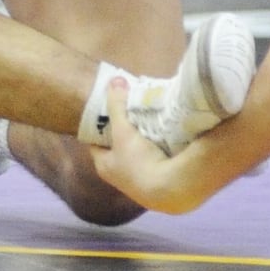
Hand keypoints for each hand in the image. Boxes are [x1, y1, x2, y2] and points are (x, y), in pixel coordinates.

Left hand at [89, 79, 213, 214]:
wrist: (174, 190)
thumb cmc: (138, 163)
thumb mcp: (123, 131)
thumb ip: (116, 106)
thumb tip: (113, 80)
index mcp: (104, 166)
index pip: (96, 142)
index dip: (98, 126)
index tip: (104, 108)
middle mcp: (120, 175)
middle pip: (118, 145)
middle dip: (123, 127)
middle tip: (129, 106)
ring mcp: (142, 178)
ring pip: (138, 150)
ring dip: (143, 135)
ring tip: (147, 112)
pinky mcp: (163, 177)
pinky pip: (157, 153)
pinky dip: (159, 141)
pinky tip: (164, 126)